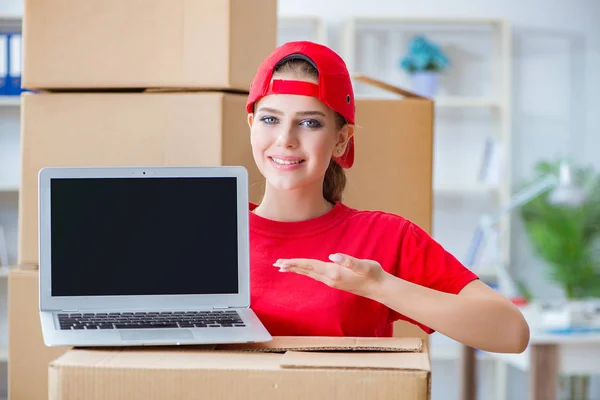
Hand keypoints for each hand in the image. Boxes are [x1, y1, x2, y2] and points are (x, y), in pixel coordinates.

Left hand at [273, 253, 387, 298]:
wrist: (379, 288)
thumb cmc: (373, 274)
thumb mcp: (364, 265)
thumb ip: (349, 261)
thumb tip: (334, 257)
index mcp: (334, 273)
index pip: (310, 266)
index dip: (296, 263)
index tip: (283, 262)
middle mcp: (330, 278)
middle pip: (306, 271)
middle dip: (291, 267)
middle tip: (276, 264)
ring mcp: (331, 281)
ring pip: (309, 274)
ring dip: (296, 269)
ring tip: (284, 267)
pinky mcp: (335, 281)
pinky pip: (315, 275)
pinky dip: (305, 272)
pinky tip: (303, 270)